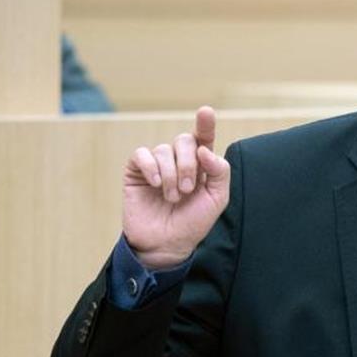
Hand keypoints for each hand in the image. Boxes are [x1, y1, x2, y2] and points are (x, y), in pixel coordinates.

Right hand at [122, 106, 229, 268]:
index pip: (203, 138)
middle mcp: (179, 160)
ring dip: (171, 175)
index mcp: (200, 165)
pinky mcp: (137, 171)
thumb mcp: (217, 199)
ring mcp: (157, 164)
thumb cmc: (193, 223)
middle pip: (184, 140)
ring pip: (163, 149)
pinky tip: (155, 184)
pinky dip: (151, 167)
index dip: (205, 124)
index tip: (206, 111)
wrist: (166, 244)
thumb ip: (219, 172)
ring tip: (172, 198)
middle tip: (188, 190)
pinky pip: (142, 154)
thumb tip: (205, 149)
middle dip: (187, 164)